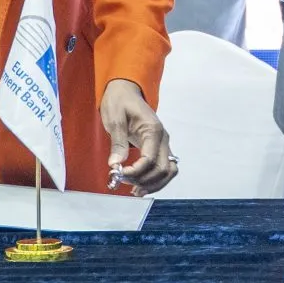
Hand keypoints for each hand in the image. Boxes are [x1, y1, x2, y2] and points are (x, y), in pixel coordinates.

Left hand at [100, 79, 176, 194]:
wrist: (125, 91)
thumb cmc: (119, 101)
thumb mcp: (115, 119)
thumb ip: (117, 142)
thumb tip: (115, 164)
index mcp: (153, 130)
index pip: (150, 159)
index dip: (135, 172)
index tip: (118, 174)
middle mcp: (163, 138)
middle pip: (163, 169)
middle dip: (143, 180)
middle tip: (122, 182)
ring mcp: (163, 144)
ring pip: (168, 171)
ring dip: (153, 184)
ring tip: (134, 191)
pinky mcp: (159, 148)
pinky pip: (164, 168)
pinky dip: (155, 180)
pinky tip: (141, 187)